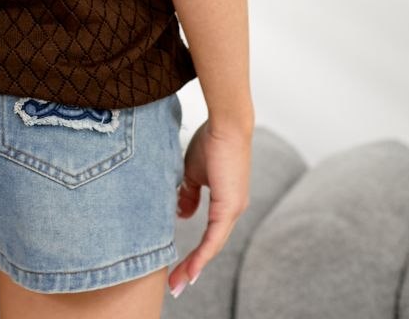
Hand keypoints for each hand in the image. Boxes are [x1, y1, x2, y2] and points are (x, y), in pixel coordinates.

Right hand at [167, 118, 251, 296]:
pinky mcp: (230, 206)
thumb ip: (189, 194)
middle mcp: (233, 209)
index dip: (194, 254)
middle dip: (191, 267)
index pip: (209, 236)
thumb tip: (183, 214)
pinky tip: (191, 268)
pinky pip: (214, 237)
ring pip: (212, 246)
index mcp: (226, 202)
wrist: (225, 123)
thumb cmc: (212, 140)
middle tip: (175, 285)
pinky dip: (202, 254)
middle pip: (210, 247)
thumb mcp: (194, 172)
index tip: (178, 270)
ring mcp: (234, 209)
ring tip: (178, 282)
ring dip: (194, 266)